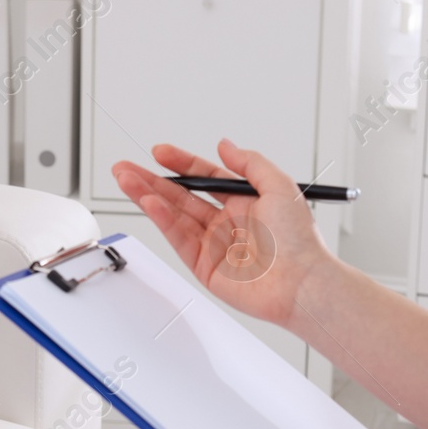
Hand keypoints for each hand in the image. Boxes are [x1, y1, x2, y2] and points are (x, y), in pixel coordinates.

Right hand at [113, 140, 334, 326]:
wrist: (301, 283)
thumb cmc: (299, 241)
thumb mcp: (280, 186)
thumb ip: (250, 163)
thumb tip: (224, 145)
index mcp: (245, 203)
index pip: (205, 178)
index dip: (182, 163)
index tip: (160, 152)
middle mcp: (227, 223)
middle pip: (181, 196)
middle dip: (152, 180)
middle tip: (126, 167)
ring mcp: (213, 245)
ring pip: (174, 215)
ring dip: (148, 196)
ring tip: (126, 180)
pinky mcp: (204, 267)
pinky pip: (178, 238)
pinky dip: (161, 219)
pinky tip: (148, 203)